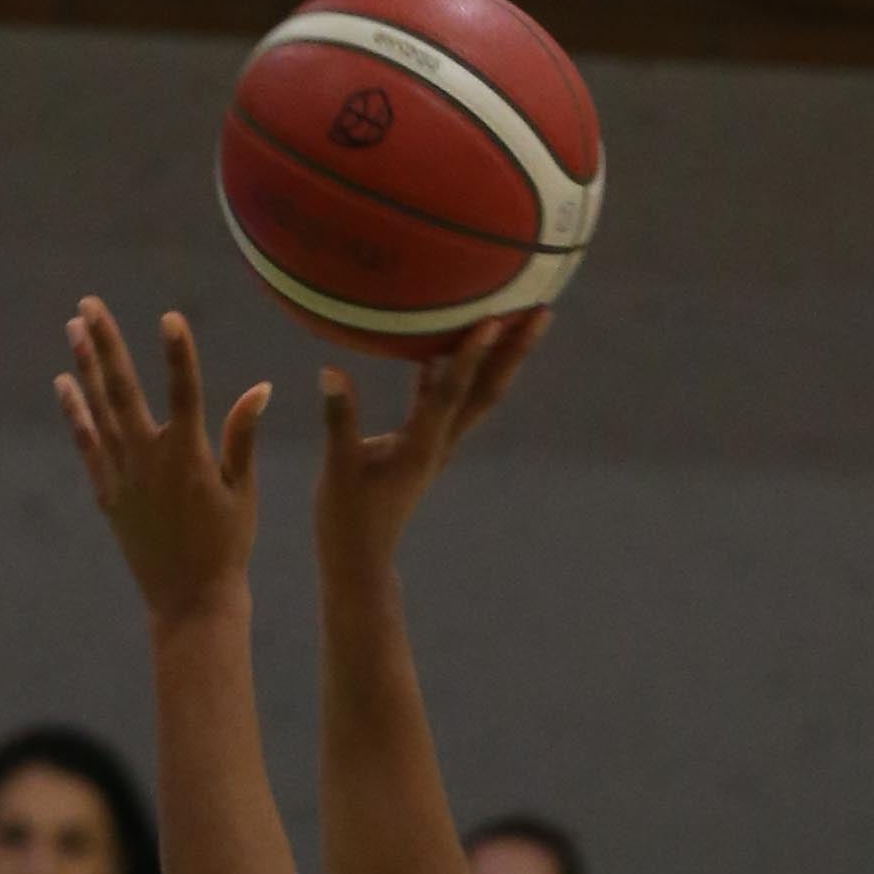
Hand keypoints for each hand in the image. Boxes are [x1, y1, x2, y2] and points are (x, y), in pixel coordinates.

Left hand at [57, 301, 269, 623]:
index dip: (178, 354)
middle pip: (124, 390)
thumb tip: (261, 389)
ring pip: (100, 410)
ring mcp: (124, 478)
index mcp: (191, 457)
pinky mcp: (108, 496)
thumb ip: (243, 436)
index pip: (185, 393)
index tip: (169, 318)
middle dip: (106, 343)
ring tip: (73, 326)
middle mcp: (151, 461)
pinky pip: (87, 446)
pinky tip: (64, 382)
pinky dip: (76, 414)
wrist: (190, 602)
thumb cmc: (227, 546)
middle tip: (88, 304)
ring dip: (86, 366)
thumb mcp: (242, 491)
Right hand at [314, 317, 541, 573]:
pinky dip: (449, 370)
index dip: (471, 355)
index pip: (452, 392)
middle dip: (514, 352)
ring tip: (513, 319)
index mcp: (422, 446)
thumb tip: (331, 371)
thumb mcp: (339, 469)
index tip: (494, 318)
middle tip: (541, 312)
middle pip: (487, 390)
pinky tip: (439, 343)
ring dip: (496, 358)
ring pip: (474, 394)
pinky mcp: (423, 447)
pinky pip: (444, 400)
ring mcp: (435, 445)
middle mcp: (439, 443)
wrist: (361, 561)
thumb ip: (339, 419)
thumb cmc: (347, 520)